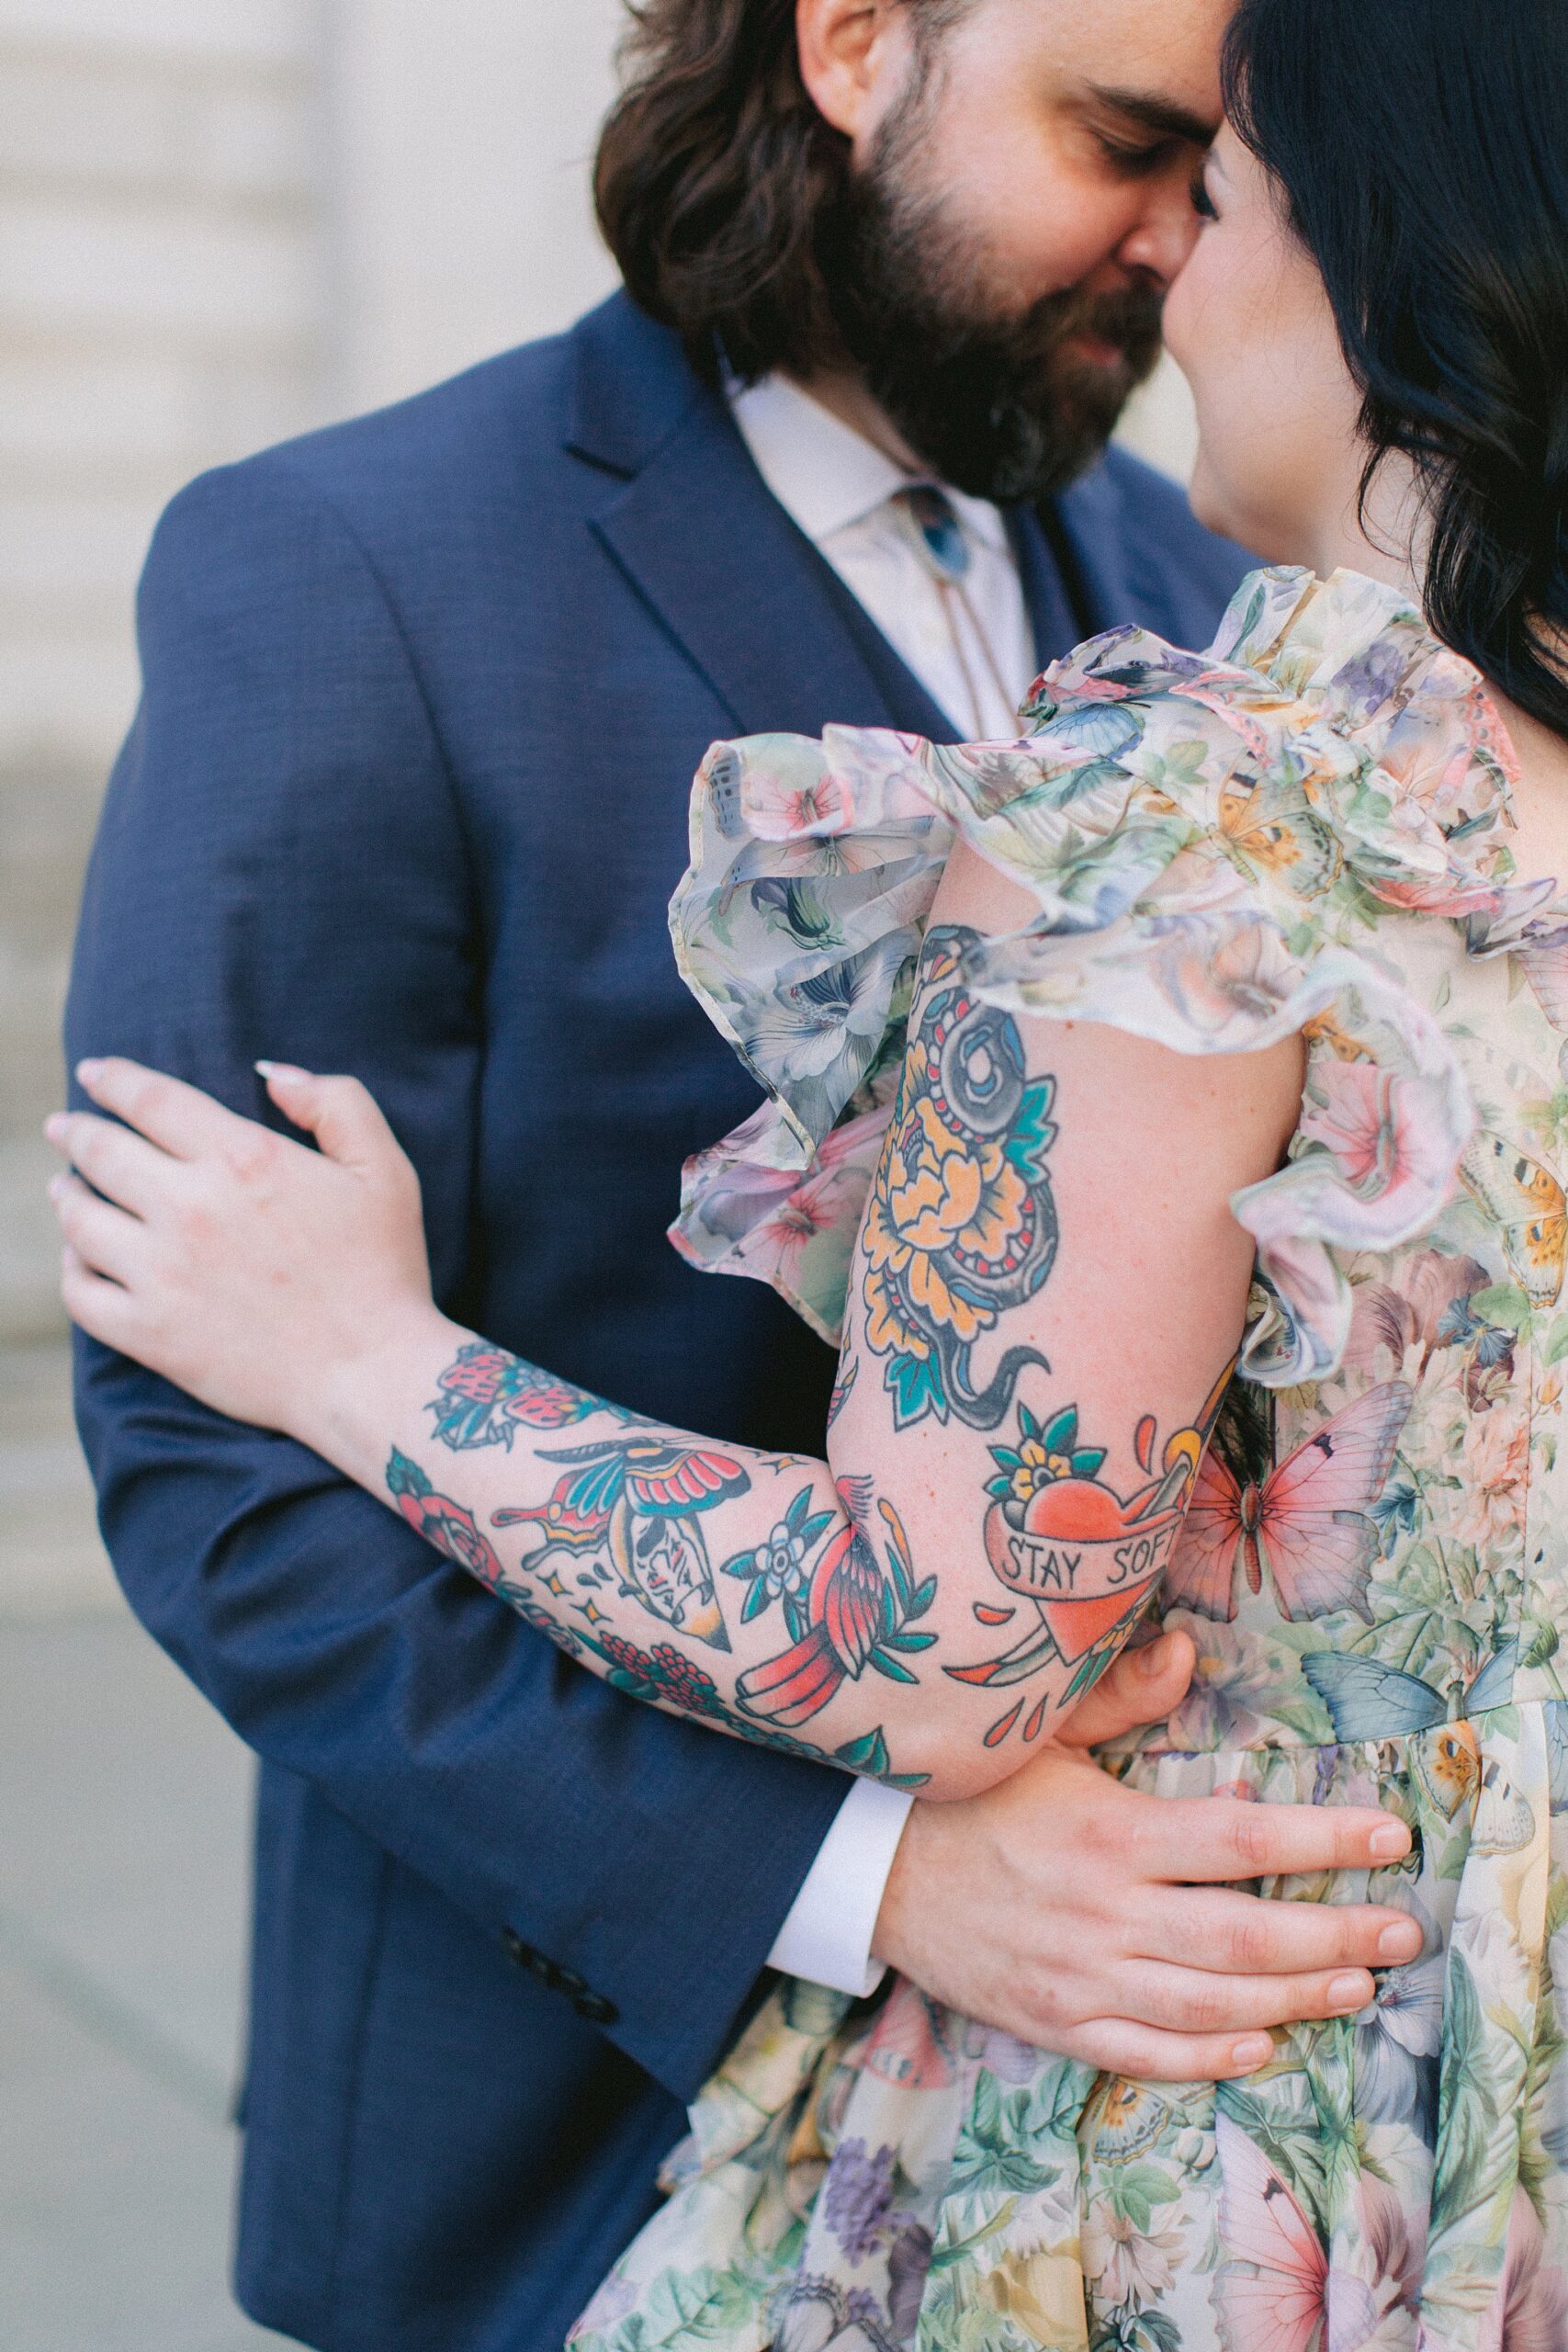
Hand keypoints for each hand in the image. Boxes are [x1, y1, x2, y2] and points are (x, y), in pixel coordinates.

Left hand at [47, 1059, 442, 1442]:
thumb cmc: (384, 1269)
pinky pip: (82, 1293)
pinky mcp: (151, 1333)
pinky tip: (80, 1259)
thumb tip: (272, 1073)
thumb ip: (335, 1103)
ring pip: (80, 1218)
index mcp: (245, 1158)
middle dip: (76, 1131)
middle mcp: (191, 1207)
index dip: (113, 1079)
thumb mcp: (384, 1168)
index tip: (94, 1072)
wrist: (370, 1372)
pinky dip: (71, 1269)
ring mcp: (163, 1272)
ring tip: (66, 1188)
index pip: (151, 1100)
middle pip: (102, 1152)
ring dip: (67, 1194)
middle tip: (63, 1126)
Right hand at [872, 1628, 1420, 2080]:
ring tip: (1359, 1984)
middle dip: (1338, 1934)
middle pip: (1245, 1934)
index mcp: (1107, 1831)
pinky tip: (1262, 2043)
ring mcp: (1079, 1977)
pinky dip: (1210, 2055)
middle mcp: (1102, 1912)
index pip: (1240, 1838)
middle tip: (1403, 1930)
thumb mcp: (1034, 1728)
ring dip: (1296, 1997)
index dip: (1323, 1840)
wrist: (868, 1868)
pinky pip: (1147, 2053)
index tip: (1389, 1836)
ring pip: (1211, 2002)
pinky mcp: (1054, 2022)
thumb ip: (1117, 1697)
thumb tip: (1187, 1651)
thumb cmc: (964, 1788)